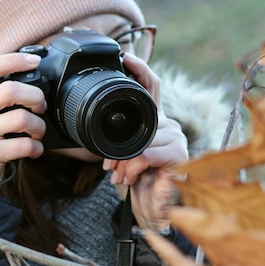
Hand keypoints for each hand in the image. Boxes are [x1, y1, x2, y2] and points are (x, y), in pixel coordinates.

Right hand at [0, 53, 46, 182]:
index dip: (13, 60)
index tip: (35, 60)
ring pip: (21, 118)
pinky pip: (23, 145)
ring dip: (39, 126)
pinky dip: (36, 148)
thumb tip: (33, 80)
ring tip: (38, 133)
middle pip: (10, 89)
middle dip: (35, 96)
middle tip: (41, 107)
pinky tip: (34, 150)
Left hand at [103, 53, 187, 229]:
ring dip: (125, 161)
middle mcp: (167, 124)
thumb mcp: (118, 156)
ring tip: (121, 175)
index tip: (126, 56)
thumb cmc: (135, 181)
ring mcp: (176, 137)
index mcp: (152, 120)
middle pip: (139, 120)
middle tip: (110, 165)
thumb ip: (112, 141)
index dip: (141, 69)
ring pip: (141, 139)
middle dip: (118, 147)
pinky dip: (136, 167)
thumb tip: (83, 137)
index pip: (151, 87)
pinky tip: (134, 176)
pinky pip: (149, 153)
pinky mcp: (180, 154)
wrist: (151, 209)